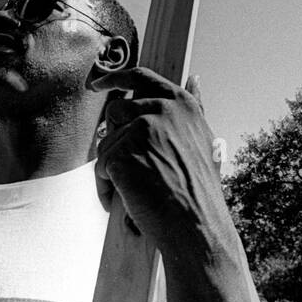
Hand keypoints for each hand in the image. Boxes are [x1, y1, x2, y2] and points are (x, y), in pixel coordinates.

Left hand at [91, 69, 226, 254]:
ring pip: (106, 141)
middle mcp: (161, 110)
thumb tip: (194, 78)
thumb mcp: (203, 138)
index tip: (98, 84)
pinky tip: (126, 201)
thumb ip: (195, 106)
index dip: (115, 78)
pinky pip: (100, 166)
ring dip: (112, 168)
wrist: (197, 225)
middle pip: (116, 111)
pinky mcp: (122, 153)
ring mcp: (141, 130)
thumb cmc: (200, 188)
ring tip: (134, 190)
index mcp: (181, 103)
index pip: (140, 76)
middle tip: (129, 167)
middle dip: (115, 138)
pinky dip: (106, 187)